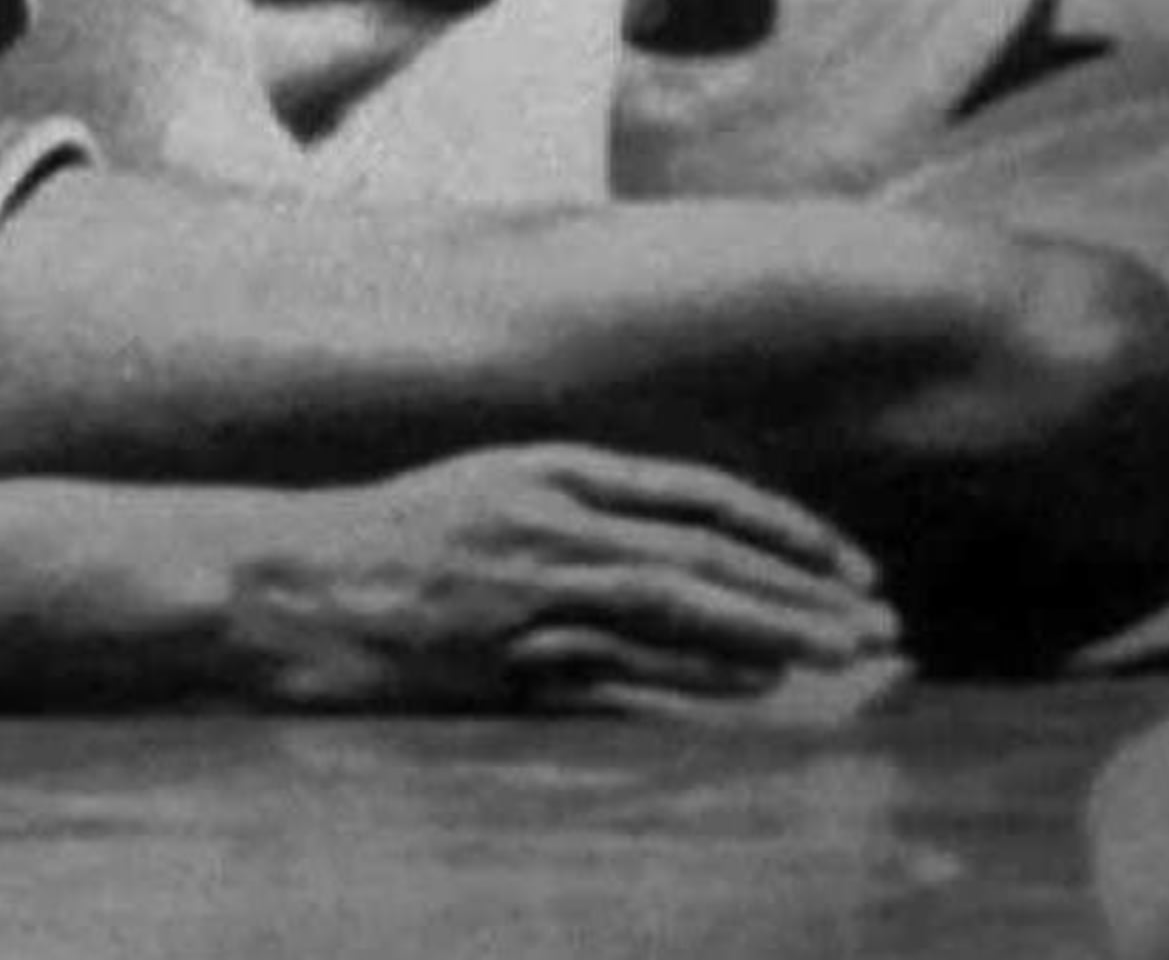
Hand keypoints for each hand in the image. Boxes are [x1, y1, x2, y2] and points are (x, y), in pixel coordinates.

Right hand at [236, 449, 902, 714]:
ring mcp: (532, 590)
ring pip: (684, 610)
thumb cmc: (384, 540)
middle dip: (808, 592)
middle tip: (884, 627)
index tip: (854, 566)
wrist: (284, 581)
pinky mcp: (511, 658)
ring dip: (776, 637)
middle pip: (709, 554)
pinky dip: (700, 685)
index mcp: (549, 469)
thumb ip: (575, 511)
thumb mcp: (489, 495)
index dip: (787, 530)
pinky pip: (627, 674)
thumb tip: (671, 545)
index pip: (700, 496)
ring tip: (852, 664)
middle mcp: (551, 520)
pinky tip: (759, 698)